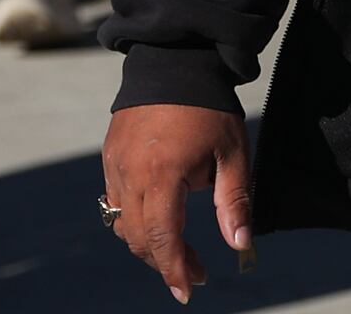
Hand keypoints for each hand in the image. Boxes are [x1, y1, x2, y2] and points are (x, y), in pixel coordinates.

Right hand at [101, 103, 254, 302]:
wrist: (174, 60)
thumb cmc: (209, 107)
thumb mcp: (231, 154)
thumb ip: (234, 202)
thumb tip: (240, 245)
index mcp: (162, 175)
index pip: (163, 238)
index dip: (175, 270)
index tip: (188, 292)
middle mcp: (131, 174)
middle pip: (139, 238)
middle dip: (165, 263)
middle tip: (195, 273)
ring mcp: (115, 165)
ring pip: (123, 223)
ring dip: (148, 244)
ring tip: (179, 249)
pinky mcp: (109, 155)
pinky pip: (114, 201)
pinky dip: (133, 219)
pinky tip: (157, 219)